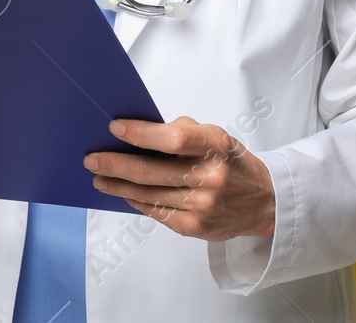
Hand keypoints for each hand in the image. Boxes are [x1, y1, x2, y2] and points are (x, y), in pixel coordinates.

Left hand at [83, 115, 274, 239]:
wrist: (264, 202)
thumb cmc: (230, 162)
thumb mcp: (215, 137)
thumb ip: (181, 132)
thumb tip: (137, 133)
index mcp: (216, 147)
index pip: (173, 139)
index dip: (141, 134)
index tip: (115, 128)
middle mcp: (211, 178)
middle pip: (151, 171)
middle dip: (114, 164)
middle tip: (92, 159)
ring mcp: (202, 206)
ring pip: (147, 194)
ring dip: (117, 185)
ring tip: (99, 177)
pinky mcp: (195, 227)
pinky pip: (155, 211)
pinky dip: (135, 200)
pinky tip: (123, 192)